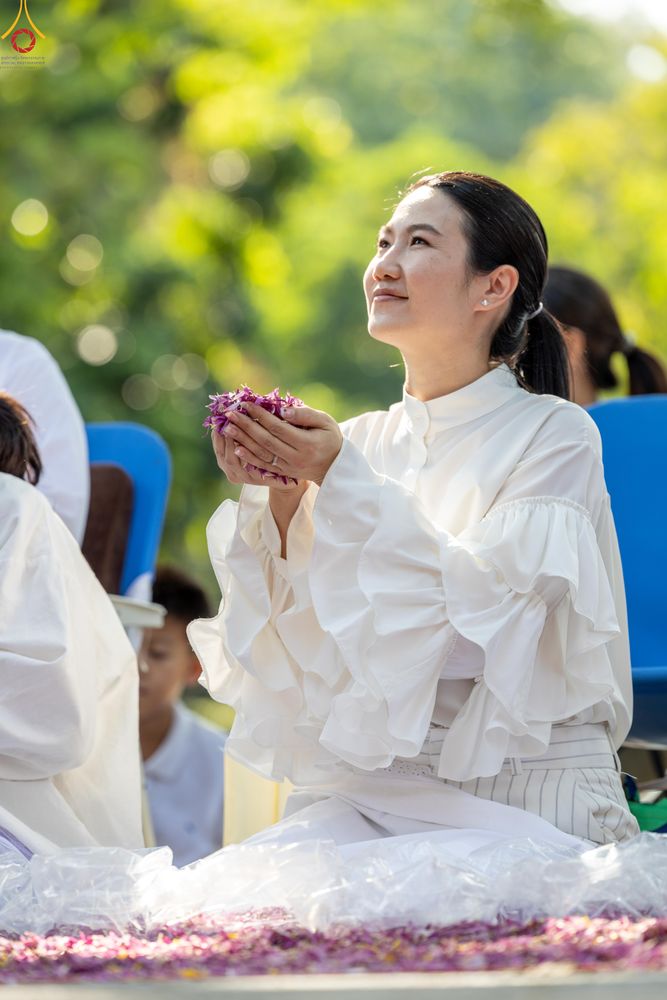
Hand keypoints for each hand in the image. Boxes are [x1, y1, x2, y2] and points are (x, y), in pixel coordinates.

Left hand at [219, 401, 342, 486]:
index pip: (278, 428)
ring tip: (227, 428)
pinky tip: (236, 448)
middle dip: (246, 426)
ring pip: (262, 454)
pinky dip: (249, 457)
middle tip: (230, 413)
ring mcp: (289, 468)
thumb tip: (282, 410)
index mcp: (307, 443)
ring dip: (243, 441)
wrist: (334, 467)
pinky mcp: (284, 473)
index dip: (261, 415)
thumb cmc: (330, 438)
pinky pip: (263, 466)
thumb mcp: (325, 421)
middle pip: (266, 441)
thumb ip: (305, 414)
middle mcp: (296, 458)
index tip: (246, 404)